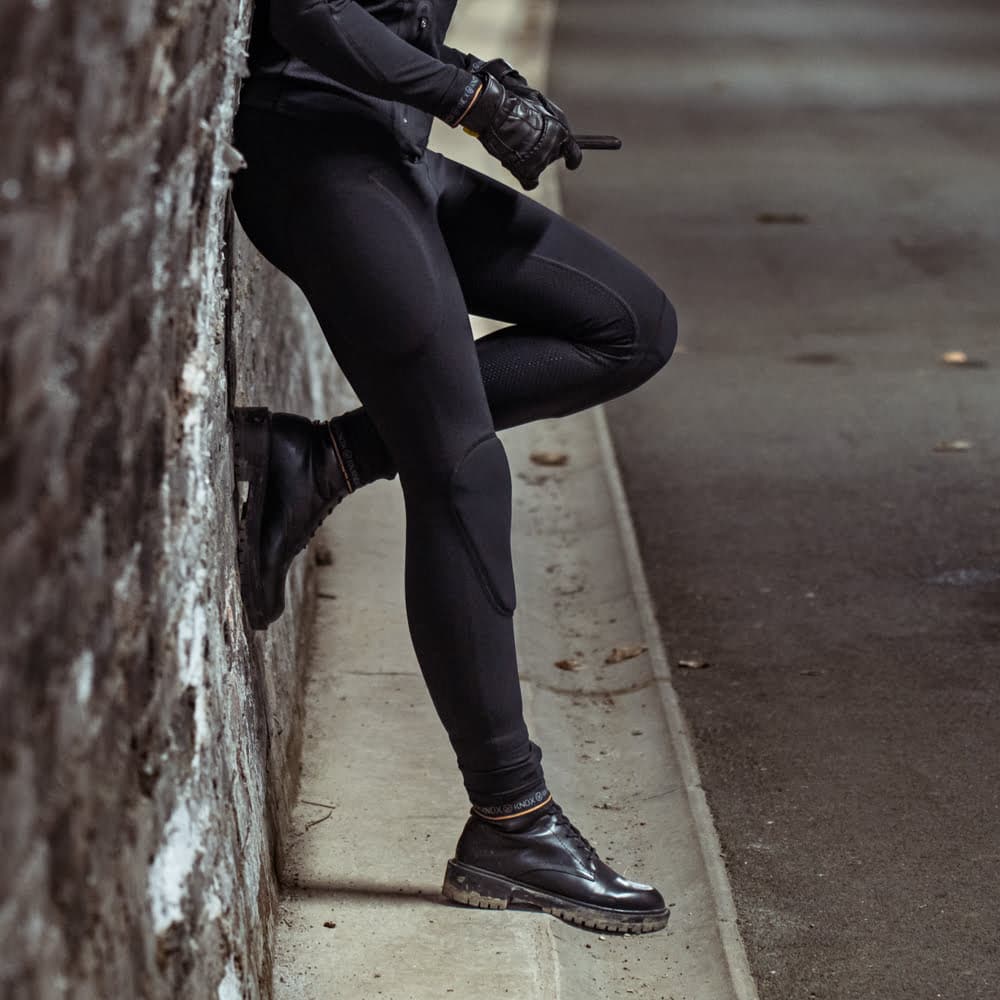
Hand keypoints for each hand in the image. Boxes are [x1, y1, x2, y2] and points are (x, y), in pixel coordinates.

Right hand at [455, 71, 580, 189]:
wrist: (496, 111)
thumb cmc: (515, 101)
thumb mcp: (541, 103)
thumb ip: (550, 118)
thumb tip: (552, 123)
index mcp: (561, 130)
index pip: (573, 153)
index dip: (572, 158)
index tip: (570, 163)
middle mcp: (553, 148)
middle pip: (553, 156)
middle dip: (545, 149)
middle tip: (530, 139)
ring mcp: (539, 161)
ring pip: (540, 166)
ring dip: (532, 159)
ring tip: (518, 145)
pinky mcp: (525, 171)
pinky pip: (530, 182)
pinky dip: (525, 176)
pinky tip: (519, 166)